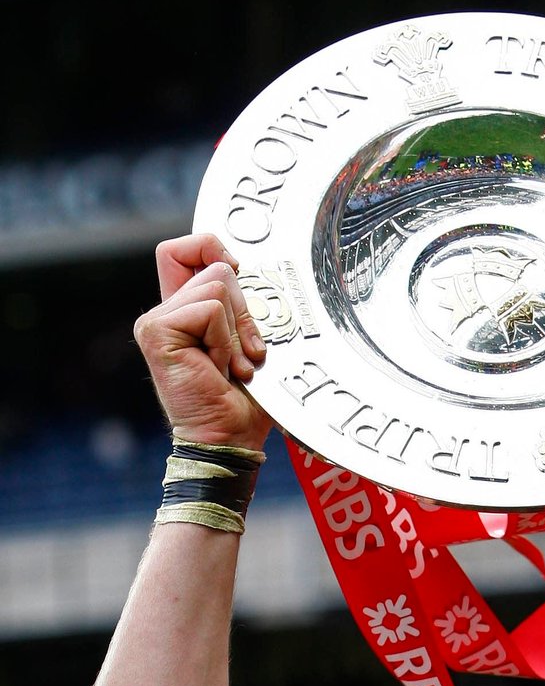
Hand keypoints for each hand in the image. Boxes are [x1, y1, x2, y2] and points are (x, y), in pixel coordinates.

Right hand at [133, 234, 271, 451]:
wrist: (229, 438)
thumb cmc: (245, 401)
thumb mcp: (248, 341)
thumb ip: (240, 305)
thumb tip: (246, 267)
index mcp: (182, 310)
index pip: (185, 248)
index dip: (212, 247)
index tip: (238, 274)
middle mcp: (164, 311)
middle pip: (215, 265)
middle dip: (244, 309)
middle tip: (243, 354)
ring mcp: (156, 321)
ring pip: (217, 284)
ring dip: (236, 331)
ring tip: (230, 365)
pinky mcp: (156, 331)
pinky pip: (210, 309)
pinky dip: (225, 340)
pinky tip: (218, 368)